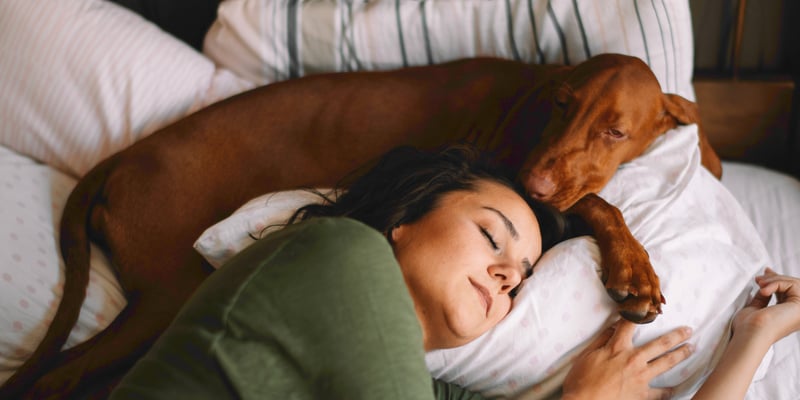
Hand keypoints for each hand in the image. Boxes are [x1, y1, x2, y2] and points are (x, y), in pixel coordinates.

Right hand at [562, 320, 692, 399]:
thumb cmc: (580, 381)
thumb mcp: (585, 356)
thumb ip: (600, 341)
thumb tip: (611, 328)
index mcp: (617, 348)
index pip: (629, 325)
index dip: (638, 314)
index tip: (648, 307)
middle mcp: (633, 360)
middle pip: (659, 344)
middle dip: (676, 335)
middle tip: (688, 330)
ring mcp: (641, 378)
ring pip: (666, 363)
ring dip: (680, 355)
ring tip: (691, 349)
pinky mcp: (642, 395)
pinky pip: (660, 393)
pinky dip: (669, 391)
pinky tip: (676, 389)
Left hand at [732, 268, 799, 342]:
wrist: (750, 333)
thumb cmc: (749, 325)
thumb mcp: (757, 306)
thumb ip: (766, 295)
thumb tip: (766, 280)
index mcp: (791, 316)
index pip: (790, 291)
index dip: (779, 279)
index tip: (766, 271)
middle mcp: (799, 315)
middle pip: (794, 286)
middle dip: (775, 278)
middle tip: (758, 279)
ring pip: (793, 283)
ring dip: (774, 280)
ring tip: (758, 283)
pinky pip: (791, 284)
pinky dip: (775, 284)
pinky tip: (763, 291)